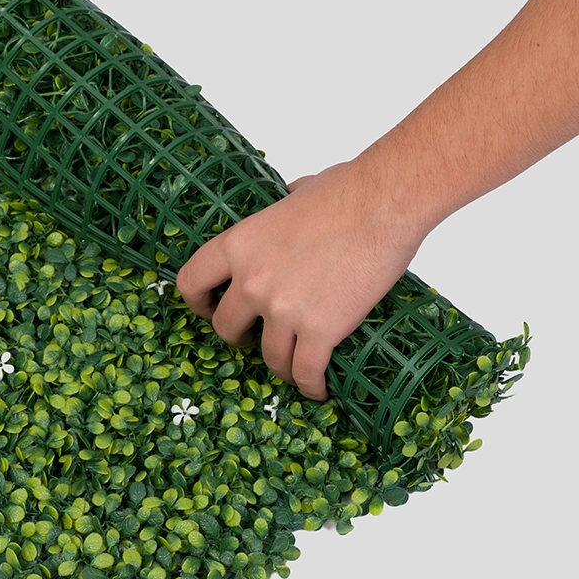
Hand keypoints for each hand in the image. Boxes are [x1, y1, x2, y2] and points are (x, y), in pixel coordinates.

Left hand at [175, 159, 426, 400]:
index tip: (209, 309)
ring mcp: (283, 310)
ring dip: (279, 367)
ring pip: (269, 357)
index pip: (192, 282)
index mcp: (238, 245)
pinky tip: (317, 389)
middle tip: (252, 337)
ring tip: (291, 367)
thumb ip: (283, 204)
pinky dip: (311, 386)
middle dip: (237, 337)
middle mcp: (251, 281)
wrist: (386, 203)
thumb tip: (292, 194)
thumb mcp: (297, 191)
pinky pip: (306, 372)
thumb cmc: (348, 189)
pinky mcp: (320, 330)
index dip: (198, 302)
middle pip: (225, 328)